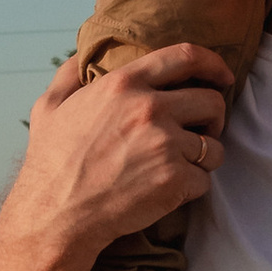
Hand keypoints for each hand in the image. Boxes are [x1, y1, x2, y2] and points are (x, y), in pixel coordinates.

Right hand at [18, 45, 231, 256]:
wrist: (55, 214)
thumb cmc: (50, 162)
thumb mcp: (49, 107)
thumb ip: (70, 75)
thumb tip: (83, 56)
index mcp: (124, 84)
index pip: (186, 56)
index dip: (214, 64)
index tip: (222, 77)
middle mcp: (149, 108)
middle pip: (212, 101)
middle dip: (213, 118)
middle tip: (201, 132)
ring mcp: (165, 144)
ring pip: (214, 146)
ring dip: (204, 157)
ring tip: (182, 166)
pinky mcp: (174, 179)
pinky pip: (205, 179)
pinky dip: (192, 187)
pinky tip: (169, 190)